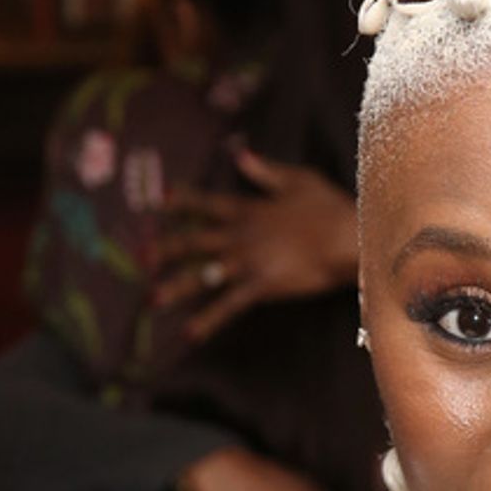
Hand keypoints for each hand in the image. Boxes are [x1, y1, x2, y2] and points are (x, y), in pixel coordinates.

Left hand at [152, 151, 358, 339]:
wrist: (349, 235)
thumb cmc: (331, 207)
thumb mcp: (298, 179)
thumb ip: (266, 171)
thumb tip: (241, 156)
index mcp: (250, 209)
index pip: (209, 204)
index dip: (184, 201)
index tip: (162, 200)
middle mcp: (241, 235)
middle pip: (195, 241)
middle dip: (166, 249)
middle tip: (140, 257)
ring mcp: (249, 261)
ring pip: (204, 274)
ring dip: (175, 287)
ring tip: (151, 300)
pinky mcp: (262, 285)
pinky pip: (228, 305)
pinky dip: (207, 320)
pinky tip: (189, 333)